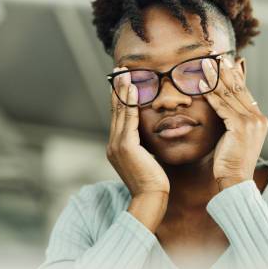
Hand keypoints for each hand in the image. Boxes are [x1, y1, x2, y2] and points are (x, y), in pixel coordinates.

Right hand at [107, 67, 169, 196]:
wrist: (151, 198)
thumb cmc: (155, 184)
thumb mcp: (148, 162)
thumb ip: (145, 150)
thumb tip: (149, 143)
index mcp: (117, 148)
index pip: (119, 117)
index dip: (120, 98)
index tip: (124, 82)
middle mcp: (113, 144)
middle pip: (115, 110)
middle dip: (117, 88)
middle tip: (120, 70)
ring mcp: (117, 145)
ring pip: (119, 111)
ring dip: (122, 89)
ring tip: (125, 72)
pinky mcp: (125, 146)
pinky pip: (128, 119)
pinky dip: (129, 102)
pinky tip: (133, 89)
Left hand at [199, 56, 267, 189]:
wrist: (235, 181)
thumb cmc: (231, 162)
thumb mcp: (234, 137)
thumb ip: (232, 119)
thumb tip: (222, 103)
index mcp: (259, 119)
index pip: (244, 92)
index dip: (233, 76)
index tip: (223, 62)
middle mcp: (259, 118)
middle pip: (238, 89)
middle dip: (224, 71)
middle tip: (213, 56)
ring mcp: (252, 122)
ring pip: (229, 95)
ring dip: (215, 78)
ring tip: (204, 65)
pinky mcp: (241, 127)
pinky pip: (222, 107)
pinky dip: (211, 95)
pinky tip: (201, 85)